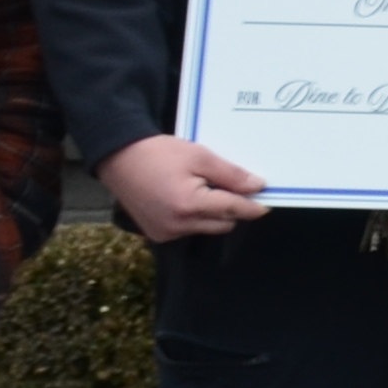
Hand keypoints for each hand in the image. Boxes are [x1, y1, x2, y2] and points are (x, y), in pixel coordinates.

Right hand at [102, 132, 266, 239]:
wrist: (119, 159)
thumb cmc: (160, 153)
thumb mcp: (200, 156)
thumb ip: (231, 174)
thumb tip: (258, 187)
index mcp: (189, 205)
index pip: (233, 210)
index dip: (253, 206)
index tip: (268, 202)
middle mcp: (177, 225)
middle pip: (223, 223)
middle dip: (233, 208)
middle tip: (235, 188)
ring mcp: (165, 233)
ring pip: (207, 228)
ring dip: (214, 214)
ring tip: (207, 189)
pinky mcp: (156, 234)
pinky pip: (188, 230)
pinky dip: (195, 217)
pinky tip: (189, 198)